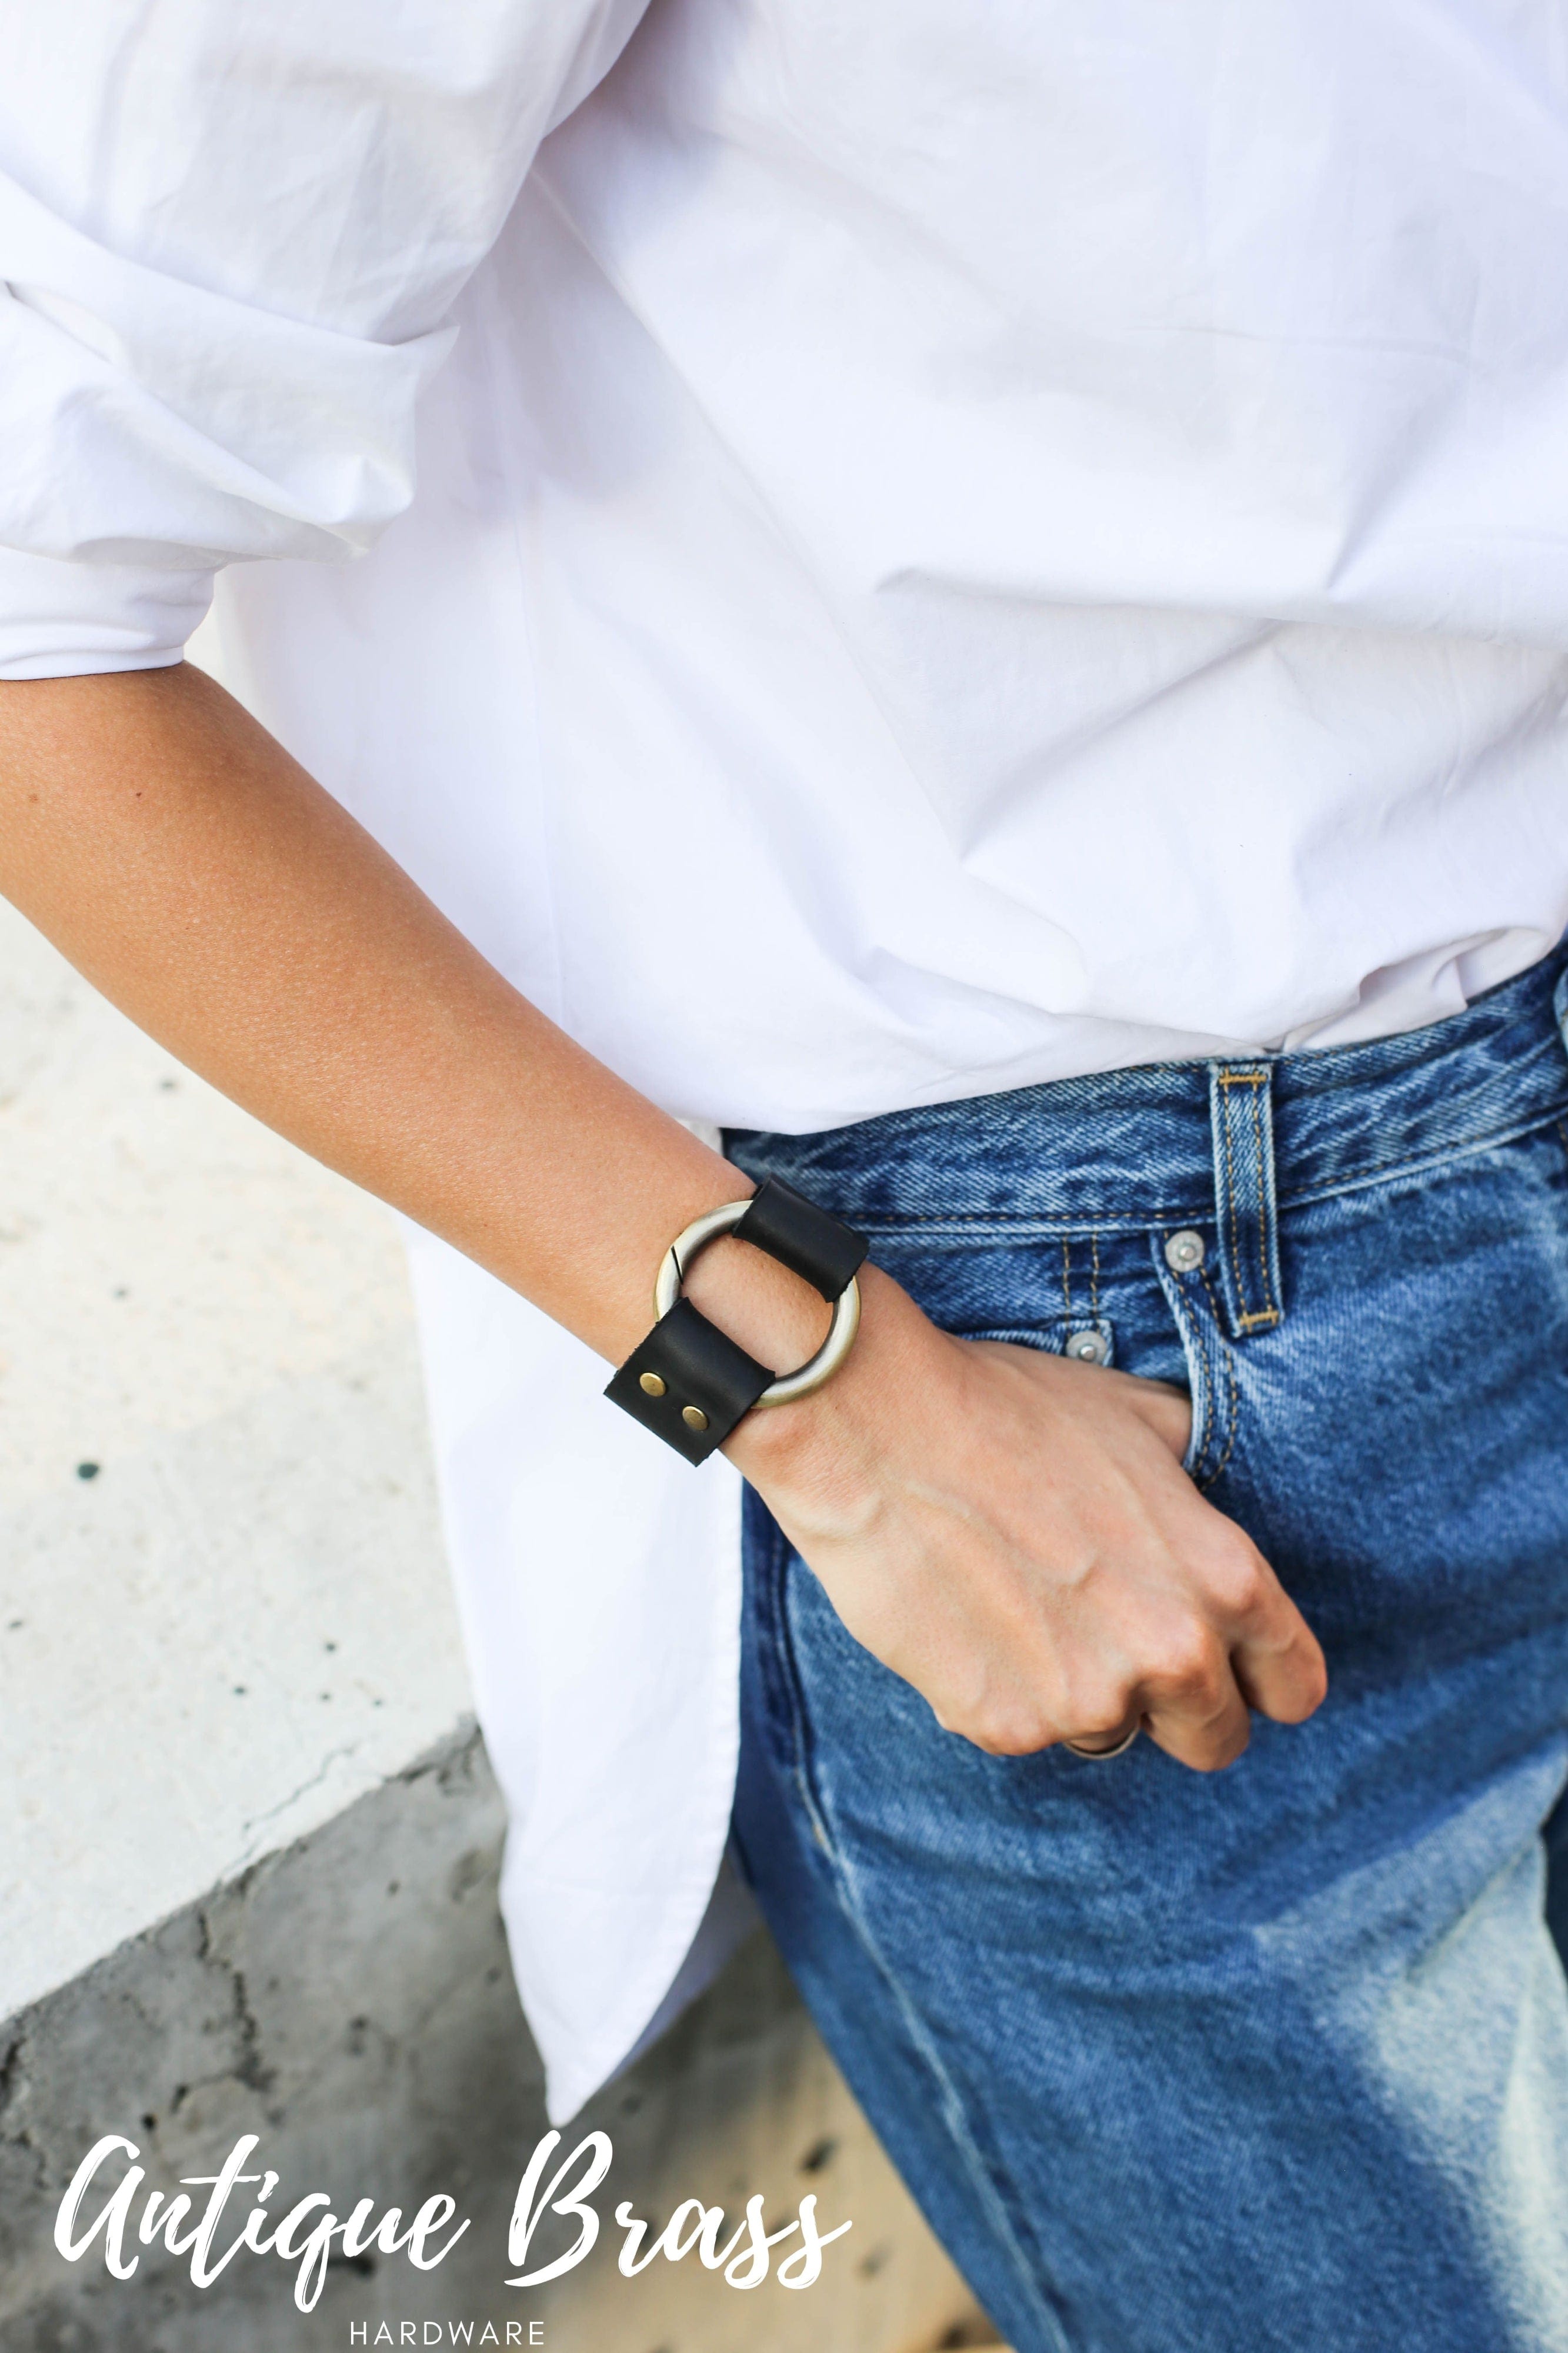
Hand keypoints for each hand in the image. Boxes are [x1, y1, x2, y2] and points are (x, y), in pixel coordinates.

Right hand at [726, 1264, 1326, 1770]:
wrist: (878, 1426)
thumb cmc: (1009, 1407)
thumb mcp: (1139, 1418)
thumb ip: (1198, 1483)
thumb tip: (1210, 1501)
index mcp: (1223, 1580)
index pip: (1295, 1687)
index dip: (1265, 1677)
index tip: (1232, 1666)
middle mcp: (1170, 1655)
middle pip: (1215, 1740)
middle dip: (1180, 1703)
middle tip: (1119, 1641)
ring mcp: (1084, 1701)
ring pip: (1110, 1734)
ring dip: (1083, 1691)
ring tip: (1026, 1605)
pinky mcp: (1001, 1725)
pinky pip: (1023, 1729)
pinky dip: (1002, 1690)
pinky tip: (969, 1615)